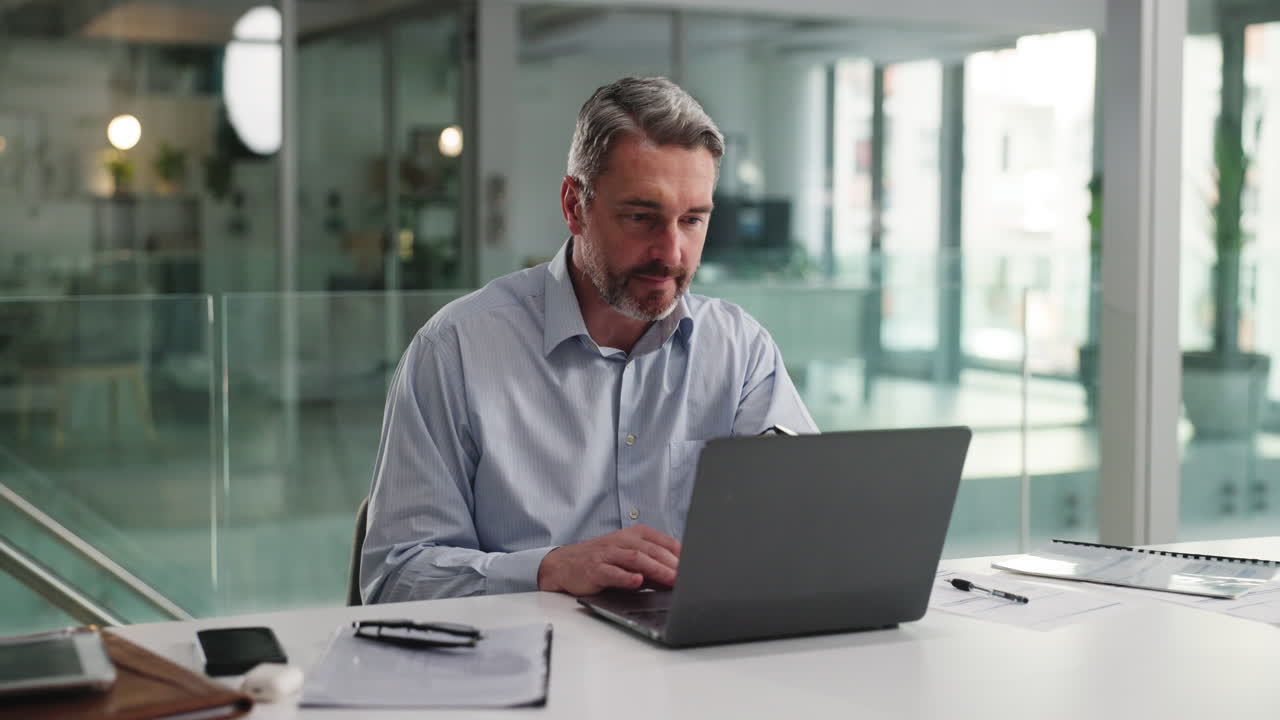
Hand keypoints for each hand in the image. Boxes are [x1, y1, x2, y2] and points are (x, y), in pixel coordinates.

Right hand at [537, 525, 680, 595]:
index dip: (681, 553)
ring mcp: (608, 554)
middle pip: (652, 550)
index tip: (697, 565)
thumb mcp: (629, 558)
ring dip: (656, 569)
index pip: (662, 542)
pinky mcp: (595, 568)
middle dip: (672, 563)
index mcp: (634, 535)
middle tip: (689, 576)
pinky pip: (612, 572)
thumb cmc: (602, 561)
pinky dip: (626, 577)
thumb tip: (679, 577)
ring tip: (672, 579)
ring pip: (636, 558)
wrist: (564, 565)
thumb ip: (652, 565)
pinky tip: (637, 582)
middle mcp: (622, 541)